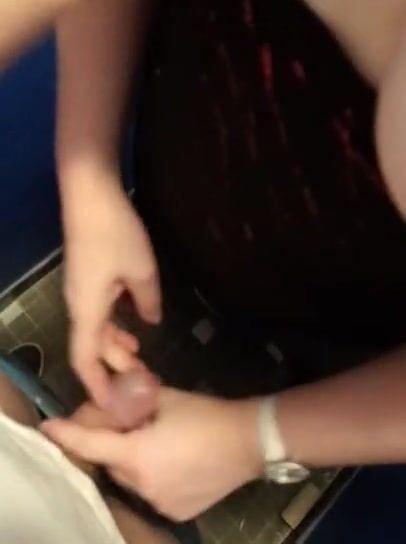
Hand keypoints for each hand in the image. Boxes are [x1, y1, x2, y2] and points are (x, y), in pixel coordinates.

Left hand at [42, 388, 262, 520]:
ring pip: (131, 477)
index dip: (67, 435)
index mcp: (137, 454)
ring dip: (133, 458)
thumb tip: (114, 397)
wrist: (250, 442)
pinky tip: (172, 458)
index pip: (92, 444)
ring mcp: (159, 502)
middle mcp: (143, 484)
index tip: (48, 427)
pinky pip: (151, 490)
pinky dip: (153, 474)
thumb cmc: (206, 415)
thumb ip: (134, 398)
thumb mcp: (166, 397)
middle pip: (112, 459)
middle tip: (125, 418)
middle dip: (112, 439)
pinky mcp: (175, 511)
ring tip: (155, 438)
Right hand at [64, 178, 160, 405]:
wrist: (90, 195)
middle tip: (140, 384)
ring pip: (95, 330)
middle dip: (113, 369)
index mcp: (87, 311)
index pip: (86, 362)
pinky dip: (114, 325)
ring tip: (139, 359)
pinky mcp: (87, 277)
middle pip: (91, 349)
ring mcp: (81, 291)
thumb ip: (148, 301)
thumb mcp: (142, 270)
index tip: (116, 407)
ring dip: (115, 346)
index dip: (98, 388)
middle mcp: (79, 306)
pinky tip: (133, 324)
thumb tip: (150, 321)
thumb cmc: (115, 234)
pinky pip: (98, 312)